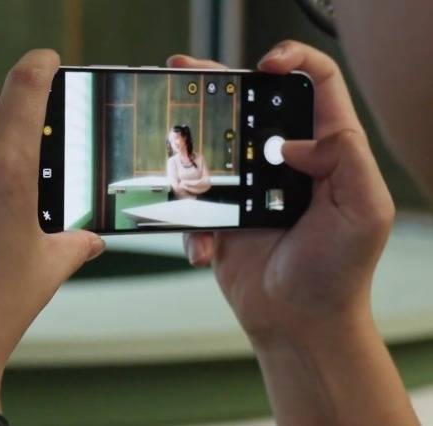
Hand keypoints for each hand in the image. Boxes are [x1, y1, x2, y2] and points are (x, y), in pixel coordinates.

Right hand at [168, 41, 392, 342]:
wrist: (298, 322)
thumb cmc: (338, 273)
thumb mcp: (365, 211)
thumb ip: (345, 159)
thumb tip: (294, 140)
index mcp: (329, 151)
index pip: (317, 85)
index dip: (293, 62)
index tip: (265, 65)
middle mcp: (287, 162)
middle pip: (254, 105)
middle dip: (220, 85)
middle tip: (184, 72)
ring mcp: (250, 187)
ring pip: (216, 145)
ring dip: (190, 145)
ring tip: (170, 145)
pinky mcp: (222, 214)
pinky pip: (195, 201)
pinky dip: (192, 222)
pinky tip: (204, 246)